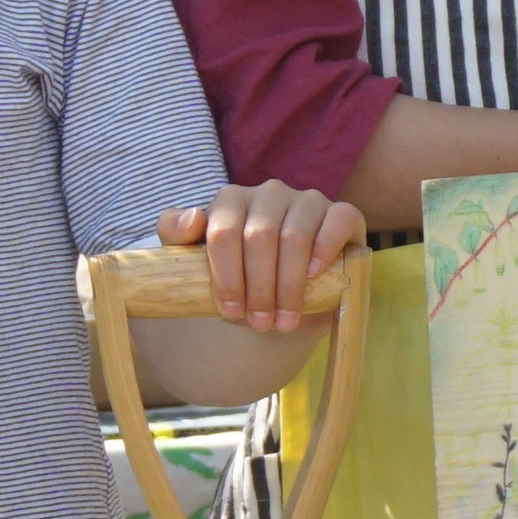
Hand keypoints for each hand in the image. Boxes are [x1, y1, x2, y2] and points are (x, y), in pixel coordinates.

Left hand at [163, 184, 362, 331]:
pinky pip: (337, 221)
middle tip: (260, 325)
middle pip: (259, 237)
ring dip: (288, 285)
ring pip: (295, 235)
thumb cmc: (239, 281)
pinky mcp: (340, 212)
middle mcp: (268, 193)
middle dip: (259, 288)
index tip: (230, 312)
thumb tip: (193, 218)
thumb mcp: (198, 265)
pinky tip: (314, 275)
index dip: (227, 277)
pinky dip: (325, 249)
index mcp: (231, 200)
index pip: (223, 232)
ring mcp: (306, 200)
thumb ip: (176, 236)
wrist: (281, 301)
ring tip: (284, 321)